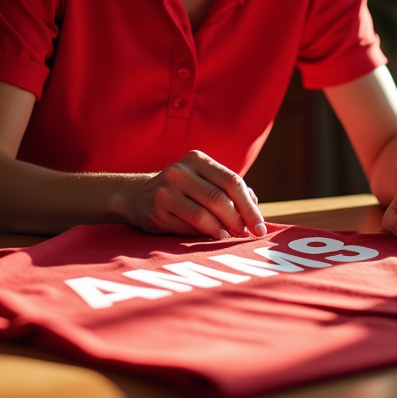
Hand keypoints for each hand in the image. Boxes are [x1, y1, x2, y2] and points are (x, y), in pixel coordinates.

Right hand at [123, 151, 265, 239]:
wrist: (137, 195)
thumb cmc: (182, 189)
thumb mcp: (203, 179)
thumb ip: (229, 188)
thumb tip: (254, 204)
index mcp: (197, 159)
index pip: (232, 181)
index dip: (249, 206)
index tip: (260, 226)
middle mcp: (179, 172)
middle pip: (219, 199)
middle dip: (237, 220)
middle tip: (244, 233)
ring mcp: (165, 192)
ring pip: (202, 216)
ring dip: (220, 230)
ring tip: (228, 237)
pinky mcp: (155, 212)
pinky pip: (186, 228)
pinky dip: (202, 236)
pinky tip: (210, 238)